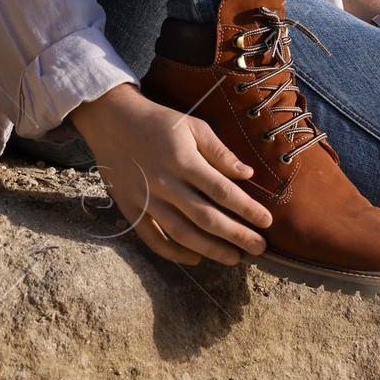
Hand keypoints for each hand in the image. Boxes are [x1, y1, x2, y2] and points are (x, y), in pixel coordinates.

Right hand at [71, 84, 272, 265]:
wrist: (112, 121)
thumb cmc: (158, 122)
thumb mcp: (193, 126)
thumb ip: (220, 152)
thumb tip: (247, 174)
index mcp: (183, 161)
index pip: (222, 191)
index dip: (247, 209)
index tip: (267, 222)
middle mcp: (165, 184)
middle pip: (205, 217)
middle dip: (236, 235)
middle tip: (259, 248)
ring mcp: (146, 199)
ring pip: (181, 233)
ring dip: (210, 249)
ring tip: (233, 258)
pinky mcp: (130, 209)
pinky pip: (153, 238)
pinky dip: (173, 253)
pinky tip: (195, 258)